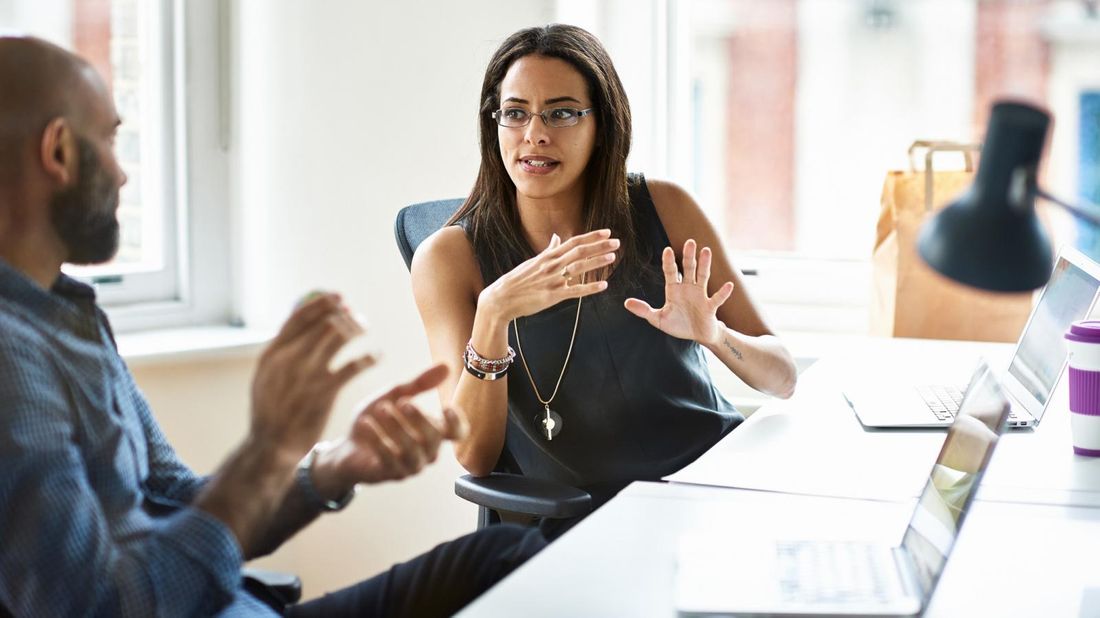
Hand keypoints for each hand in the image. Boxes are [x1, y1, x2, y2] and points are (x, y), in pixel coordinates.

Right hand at [249, 293, 375, 460]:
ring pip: (339, 337)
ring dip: (357, 328)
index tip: (338, 297)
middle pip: (323, 323)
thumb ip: (281, 352)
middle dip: (344, 314)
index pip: (299, 317)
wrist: (271, 445)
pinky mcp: (325, 392)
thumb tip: (300, 323)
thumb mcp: (266, 377)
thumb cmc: (272, 409)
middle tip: (356, 316)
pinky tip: (377, 355)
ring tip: (365, 328)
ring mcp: (307, 375)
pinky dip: (369, 357)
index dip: (322, 303)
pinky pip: (354, 365)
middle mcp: (288, 359)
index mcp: (272, 353)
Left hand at [322, 363, 468, 487]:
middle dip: (420, 419)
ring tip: (381, 409)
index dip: (456, 422)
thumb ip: (419, 384)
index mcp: (433, 432)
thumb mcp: (394, 395)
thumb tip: (446, 366)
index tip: (445, 407)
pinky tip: (366, 423)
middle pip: (434, 439)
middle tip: (402, 402)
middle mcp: (427, 452)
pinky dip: (377, 439)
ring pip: (412, 451)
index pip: (457, 433)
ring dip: (397, 428)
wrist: (347, 446)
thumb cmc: (376, 420)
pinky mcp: (390, 474)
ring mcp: (410, 466)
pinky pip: (389, 460)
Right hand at [478, 229, 616, 320]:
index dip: (591, 237)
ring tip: (612, 258)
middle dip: (599, 246)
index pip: (573, 242)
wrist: (502, 298)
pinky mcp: (552, 296)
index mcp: (548, 257)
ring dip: (596, 262)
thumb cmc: (518, 280)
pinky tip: (603, 286)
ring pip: (578, 268)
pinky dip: (589, 288)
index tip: (606, 232)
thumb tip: (556, 237)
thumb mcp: (533, 262)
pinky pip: (574, 291)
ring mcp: (552, 280)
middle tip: (616, 242)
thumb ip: (549, 250)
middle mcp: (551, 266)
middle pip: (579, 252)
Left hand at [624, 239, 733, 343]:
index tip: (667, 249)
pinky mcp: (710, 307)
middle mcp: (688, 288)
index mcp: (674, 289)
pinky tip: (728, 285)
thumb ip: (644, 310)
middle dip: (688, 256)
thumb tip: (626, 303)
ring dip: (705, 264)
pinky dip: (723, 292)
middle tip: (689, 241)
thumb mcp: (658, 319)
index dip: (669, 262)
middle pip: (688, 269)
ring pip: (703, 276)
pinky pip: (717, 298)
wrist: (698, 335)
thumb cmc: (679, 325)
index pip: (671, 272)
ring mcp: (701, 296)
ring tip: (706, 250)